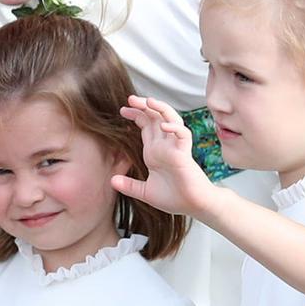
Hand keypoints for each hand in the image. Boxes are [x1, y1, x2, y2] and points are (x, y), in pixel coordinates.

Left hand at [112, 96, 214, 216]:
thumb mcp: (145, 192)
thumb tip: (112, 180)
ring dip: (161, 109)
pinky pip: (183, 135)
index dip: (136, 115)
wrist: (192, 207)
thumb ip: (130, 186)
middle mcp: (165, 146)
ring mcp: (175, 148)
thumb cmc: (174, 198)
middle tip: (130, 99)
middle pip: (156, 118)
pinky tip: (164, 125)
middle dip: (144, 106)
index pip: (146, 125)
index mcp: (155, 152)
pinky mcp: (185, 155)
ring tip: (149, 101)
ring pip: (171, 120)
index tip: (123, 110)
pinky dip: (175, 128)